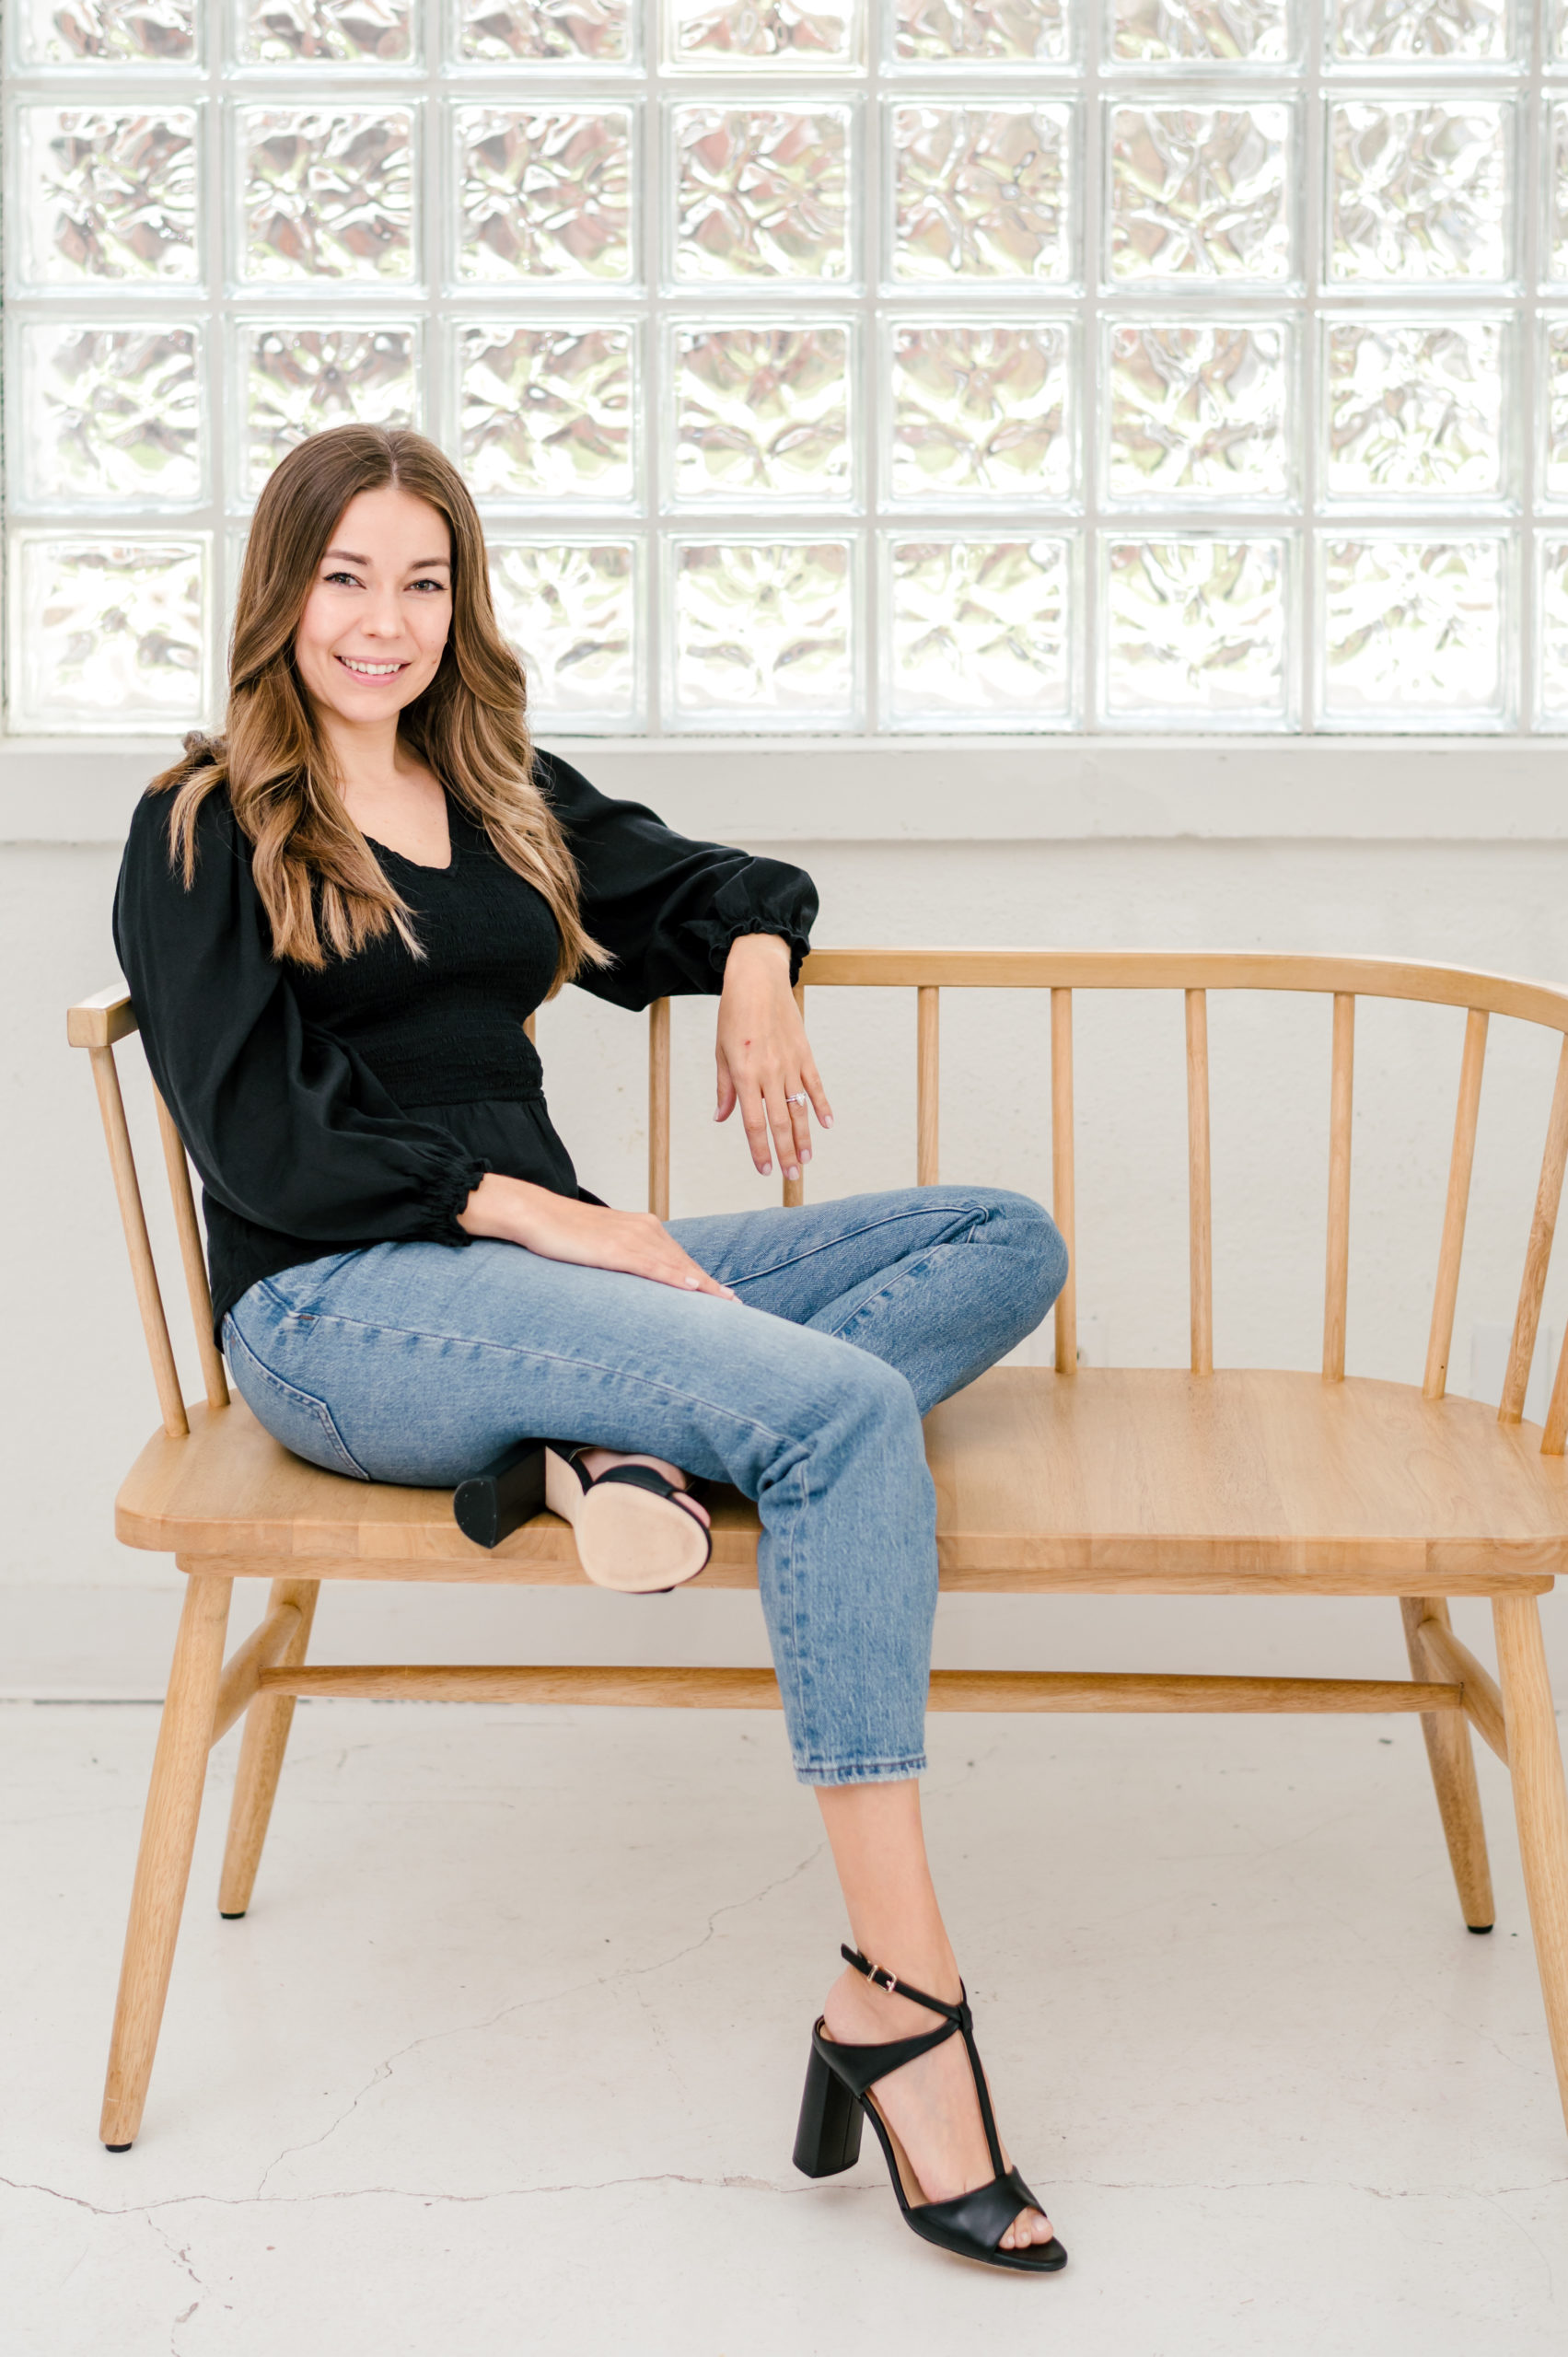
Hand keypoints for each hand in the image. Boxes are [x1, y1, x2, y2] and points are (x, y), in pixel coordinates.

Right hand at [458, 1174, 735, 1297]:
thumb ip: (623, 1258)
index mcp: (643, 1227)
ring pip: (676, 1265)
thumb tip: (633, 1281)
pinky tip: (695, 1289)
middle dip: (711, 1286)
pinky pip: (653, 1266)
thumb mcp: (601, 1246)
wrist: (537, 1215)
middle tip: (735, 1306)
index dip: (702, 1279)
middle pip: (685, 1263)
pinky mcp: (617, 1249)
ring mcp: (632, 1238)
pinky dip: (677, 1278)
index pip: (679, 1258)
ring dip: (703, 1286)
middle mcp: (644, 1229)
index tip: (723, 1296)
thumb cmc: (564, 1233)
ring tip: (725, 1304)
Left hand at [714, 933, 832, 1180]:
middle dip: (785, 1153)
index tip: (764, 1169)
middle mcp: (769, 1073)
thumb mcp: (720, 1051)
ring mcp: (790, 1063)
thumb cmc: (734, 1014)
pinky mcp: (805, 1053)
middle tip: (791, 1177)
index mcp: (744, 1074)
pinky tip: (826, 1125)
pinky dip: (822, 1106)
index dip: (759, 1149)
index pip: (753, 1122)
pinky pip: (815, 1085)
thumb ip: (724, 1088)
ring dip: (803, 1137)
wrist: (758, 979)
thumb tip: (722, 1117)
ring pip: (799, 1109)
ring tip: (806, 1160)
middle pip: (780, 1122)